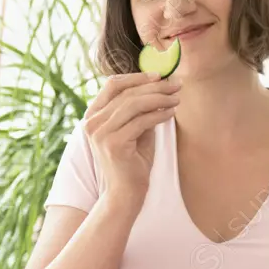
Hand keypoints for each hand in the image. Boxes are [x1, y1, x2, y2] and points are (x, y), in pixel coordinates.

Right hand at [83, 72, 180, 199]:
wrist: (125, 193)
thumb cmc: (132, 161)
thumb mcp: (133, 129)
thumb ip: (139, 109)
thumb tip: (159, 85)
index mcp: (92, 116)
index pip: (112, 85)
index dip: (137, 77)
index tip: (159, 75)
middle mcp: (92, 122)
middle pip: (126, 93)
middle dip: (155, 86)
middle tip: (176, 85)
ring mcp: (100, 133)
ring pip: (134, 104)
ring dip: (159, 98)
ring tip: (177, 98)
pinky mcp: (114, 144)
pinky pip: (141, 121)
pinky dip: (159, 114)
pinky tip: (171, 113)